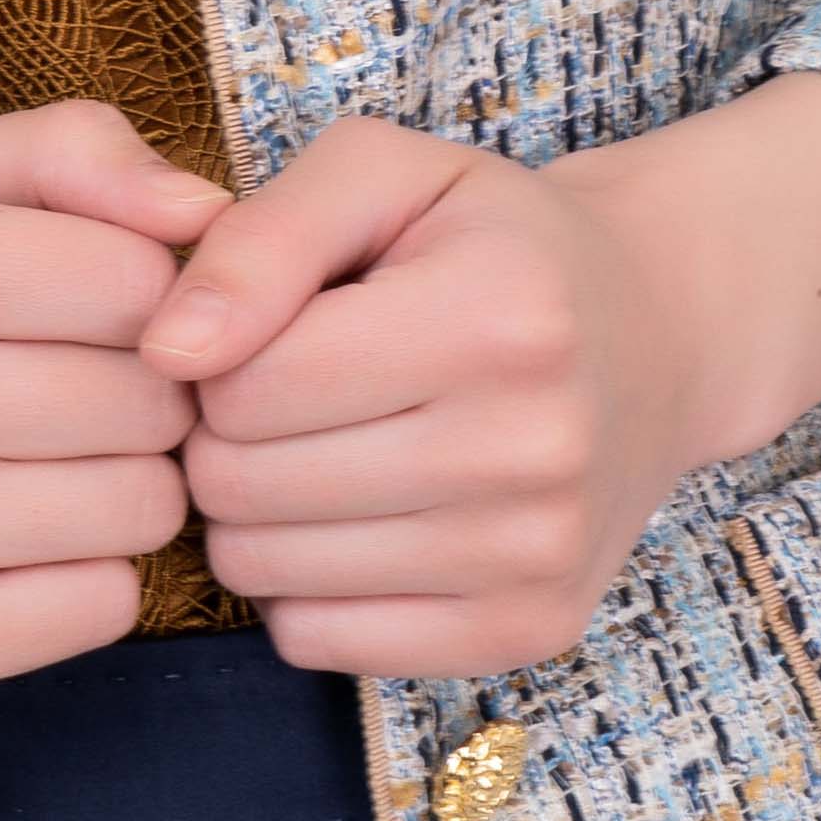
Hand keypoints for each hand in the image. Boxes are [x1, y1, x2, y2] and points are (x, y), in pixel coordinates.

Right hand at [0, 101, 228, 706]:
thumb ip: (63, 152)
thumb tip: (210, 210)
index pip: (138, 274)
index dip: (143, 292)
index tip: (85, 308)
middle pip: (153, 396)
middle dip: (138, 392)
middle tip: (59, 395)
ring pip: (148, 505)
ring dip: (121, 486)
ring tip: (36, 467)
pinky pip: (107, 607)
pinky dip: (84, 577)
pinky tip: (8, 546)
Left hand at [145, 86, 820, 677]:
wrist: (655, 335)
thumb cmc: (490, 240)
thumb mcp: (386, 176)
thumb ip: (263, 238)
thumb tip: (165, 350)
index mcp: (496, 316)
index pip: (245, 385)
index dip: (215, 352)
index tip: (264, 329)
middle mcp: (533, 447)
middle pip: (245, 487)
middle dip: (225, 435)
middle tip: (278, 393)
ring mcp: (539, 555)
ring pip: (270, 574)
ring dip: (255, 514)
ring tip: (315, 447)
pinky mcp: (531, 631)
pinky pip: (321, 644)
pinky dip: (304, 586)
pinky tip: (354, 517)